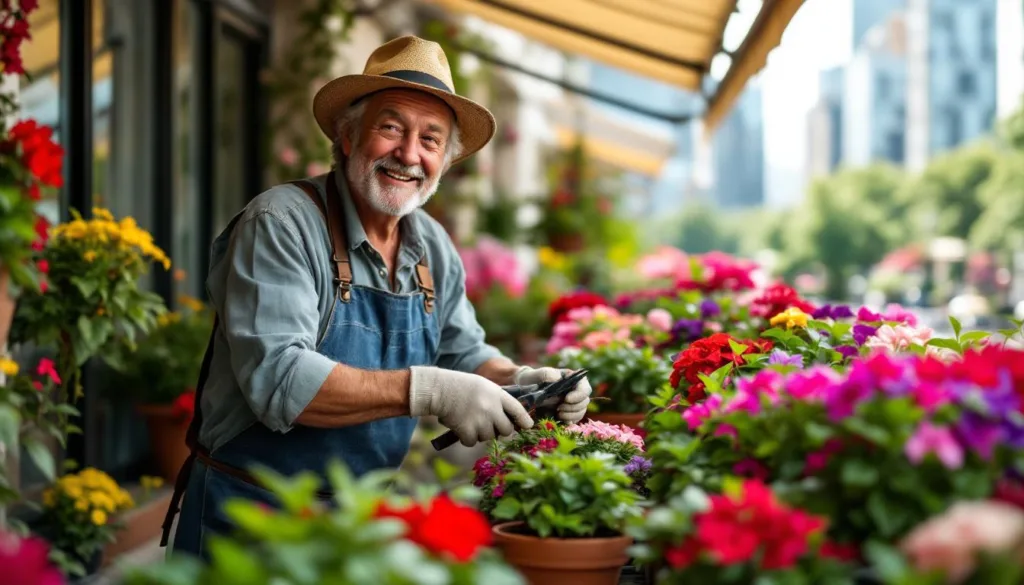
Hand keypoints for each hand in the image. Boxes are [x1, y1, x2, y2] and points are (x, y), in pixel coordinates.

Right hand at [408, 366, 533, 446]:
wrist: (439, 389)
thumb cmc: (460, 386)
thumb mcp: (483, 386)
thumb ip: (496, 400)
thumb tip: (506, 420)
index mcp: (497, 394)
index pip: (517, 409)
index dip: (524, 419)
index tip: (528, 426)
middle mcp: (492, 408)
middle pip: (506, 430)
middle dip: (498, 430)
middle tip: (487, 424)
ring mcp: (481, 420)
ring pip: (488, 437)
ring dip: (479, 433)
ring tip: (469, 420)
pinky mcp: (468, 430)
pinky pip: (472, 442)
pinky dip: (466, 438)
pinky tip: (460, 426)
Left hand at [514, 366, 590, 422]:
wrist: (526, 390)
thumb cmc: (533, 379)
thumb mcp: (538, 374)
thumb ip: (547, 374)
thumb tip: (558, 379)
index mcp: (573, 379)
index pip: (585, 388)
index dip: (579, 395)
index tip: (566, 399)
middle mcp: (575, 391)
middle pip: (585, 402)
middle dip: (573, 407)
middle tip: (559, 408)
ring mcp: (573, 403)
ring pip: (581, 412)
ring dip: (570, 415)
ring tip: (558, 413)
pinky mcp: (567, 413)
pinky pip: (574, 420)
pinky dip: (567, 421)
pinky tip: (558, 419)